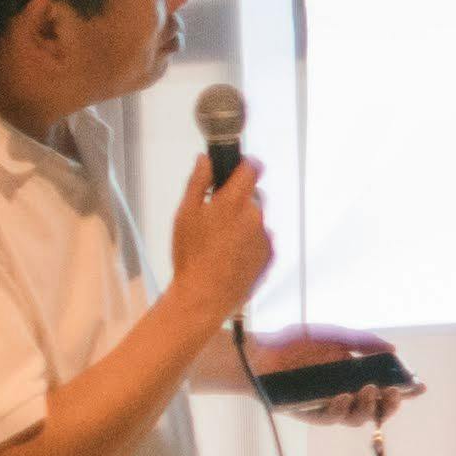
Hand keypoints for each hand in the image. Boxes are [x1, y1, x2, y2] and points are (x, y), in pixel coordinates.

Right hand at [169, 151, 275, 324]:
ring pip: (256, 220)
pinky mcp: (270, 254)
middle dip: (237, 201)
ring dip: (243, 224)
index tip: (239, 167)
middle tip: (216, 217)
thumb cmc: (190, 256)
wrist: (205, 295)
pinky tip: (230, 256)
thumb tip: (205, 160)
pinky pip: (261, 240)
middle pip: (252, 197)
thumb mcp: (185, 214)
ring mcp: (265, 236)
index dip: (246, 164)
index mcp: (234, 202)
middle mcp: (255, 216)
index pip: (253, 168)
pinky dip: (249, 243)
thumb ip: (197, 183)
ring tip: (220, 243)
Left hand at [248, 325, 417, 430]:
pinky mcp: (310, 414)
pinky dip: (340, 409)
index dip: (405, 389)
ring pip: (358, 418)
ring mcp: (329, 406)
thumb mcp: (331, 336)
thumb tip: (393, 349)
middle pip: (377, 408)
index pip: (386, 386)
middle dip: (390, 403)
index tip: (420, 386)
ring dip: (368, 407)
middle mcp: (345, 393)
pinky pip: (331, 419)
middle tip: (393, 392)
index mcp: (354, 375)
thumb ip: (361, 341)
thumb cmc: (292, 343)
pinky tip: (343, 396)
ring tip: (369, 391)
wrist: (255, 354)